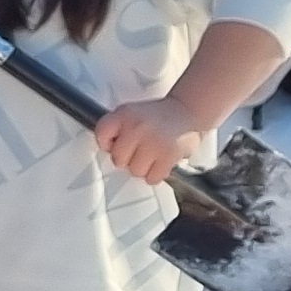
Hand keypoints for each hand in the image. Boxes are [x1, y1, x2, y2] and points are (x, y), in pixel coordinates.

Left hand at [92, 101, 211, 184]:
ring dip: (143, 167)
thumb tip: (108, 150)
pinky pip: (152, 178)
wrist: (189, 111)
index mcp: (124, 113)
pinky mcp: (168, 156)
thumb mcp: (131, 113)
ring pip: (135, 171)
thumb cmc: (157, 117)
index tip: (116, 143)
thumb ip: (115, 128)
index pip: (101, 134)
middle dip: (127, 158)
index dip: (107, 143)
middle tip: (139, 150)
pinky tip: (161, 161)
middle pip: (117, 159)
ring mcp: (153, 142)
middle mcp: (136, 127)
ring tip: (152, 154)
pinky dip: (156, 174)